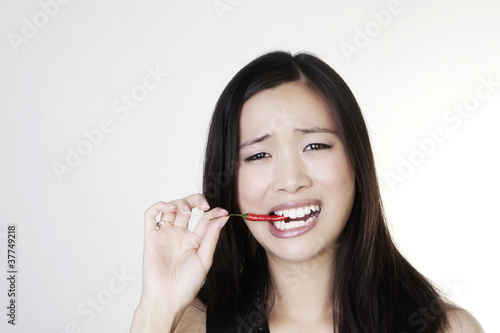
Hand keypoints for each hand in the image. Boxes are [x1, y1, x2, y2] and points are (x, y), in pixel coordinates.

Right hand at [139, 193, 228, 312]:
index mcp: (195, 241)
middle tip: (204, 204)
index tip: (222, 212)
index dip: (214, 212)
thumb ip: (212, 236)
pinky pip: (151, 216)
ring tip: (186, 209)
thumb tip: (223, 217)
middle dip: (195, 200)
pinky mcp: (151, 237)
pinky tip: (170, 207)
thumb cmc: (186, 284)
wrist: (167, 299)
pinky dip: (159, 206)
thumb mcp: (205, 259)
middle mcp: (180, 235)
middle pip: (187, 208)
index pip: (205, 219)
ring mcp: (165, 235)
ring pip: (170, 208)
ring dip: (179, 202)